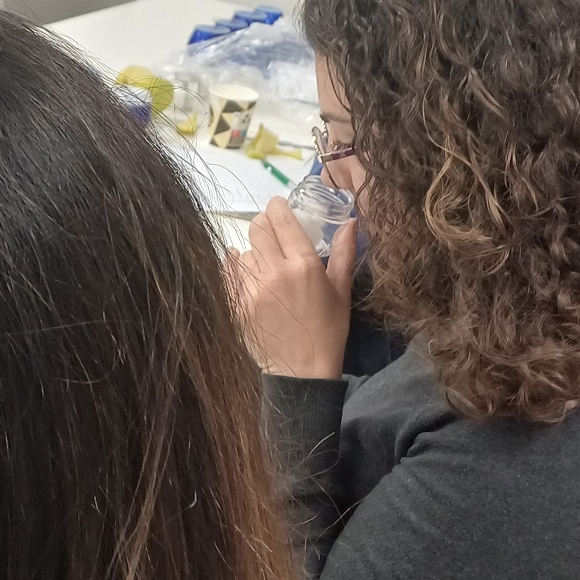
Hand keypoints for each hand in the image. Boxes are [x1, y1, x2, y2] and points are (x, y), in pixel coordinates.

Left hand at [225, 198, 358, 378]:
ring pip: (243, 251)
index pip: (280, 218)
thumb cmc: (328, 330)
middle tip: (273, 236)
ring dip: (254, 253)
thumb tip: (349, 221)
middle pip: (257, 228)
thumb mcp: (341, 291)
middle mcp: (275, 272)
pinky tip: (250, 276)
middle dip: (265, 226)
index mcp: (304, 265)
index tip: (279, 209)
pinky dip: (237, 270)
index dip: (277, 207)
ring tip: (267, 268)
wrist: (302, 372)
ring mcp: (252, 289)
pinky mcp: (236, 304)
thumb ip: (344, 253)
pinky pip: (229, 273)